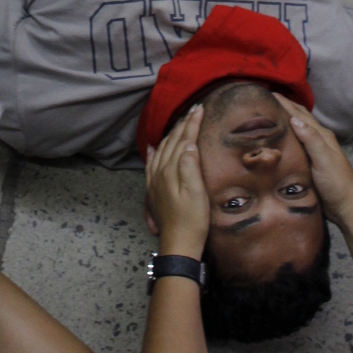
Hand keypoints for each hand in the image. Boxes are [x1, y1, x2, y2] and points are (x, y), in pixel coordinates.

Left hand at [144, 107, 208, 258]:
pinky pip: (152, 163)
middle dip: (183, 124)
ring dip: (172, 134)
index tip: (200, 108)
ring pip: (162, 149)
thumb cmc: (192, 220)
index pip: (183, 140)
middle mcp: (160, 172)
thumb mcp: (196, 193)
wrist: (178, 244)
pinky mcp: (154, 189)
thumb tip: (189, 144)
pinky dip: (155, 151)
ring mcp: (155, 180)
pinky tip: (154, 146)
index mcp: (171, 170)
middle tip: (195, 110)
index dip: (192, 124)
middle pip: (172, 141)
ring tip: (181, 122)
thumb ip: (190, 167)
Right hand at [270, 94, 352, 223]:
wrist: (347, 208)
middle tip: (262, 100)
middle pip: (298, 118)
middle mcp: (317, 140)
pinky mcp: (308, 164)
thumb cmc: (337, 183)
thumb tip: (294, 118)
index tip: (265, 93)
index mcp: (321, 135)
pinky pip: (293, 145)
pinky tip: (274, 142)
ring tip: (265, 116)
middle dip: (282, 107)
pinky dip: (284, 138)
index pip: (299, 113)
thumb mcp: (324, 160)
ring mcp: (313, 152)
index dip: (283, 102)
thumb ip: (311, 139)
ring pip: (295, 131)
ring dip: (283, 121)